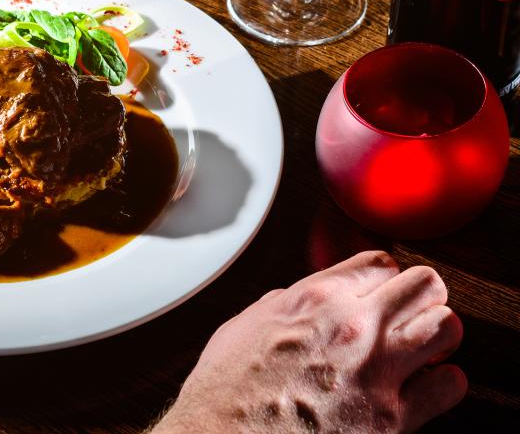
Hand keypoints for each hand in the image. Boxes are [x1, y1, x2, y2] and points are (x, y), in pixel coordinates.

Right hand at [154, 251, 466, 433]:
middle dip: (422, 298)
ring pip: (447, 325)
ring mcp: (377, 371)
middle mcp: (354, 325)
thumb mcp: (251, 322)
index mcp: (318, 296)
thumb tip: (310, 299)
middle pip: (424, 284)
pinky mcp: (392, 420)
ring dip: (439, 333)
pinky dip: (445, 384)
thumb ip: (290, 302)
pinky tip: (428, 387)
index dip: (387, 278)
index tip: (384, 292)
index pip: (382, 262)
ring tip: (426, 346)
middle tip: (413, 314)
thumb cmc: (229, 389)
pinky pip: (450, 386)